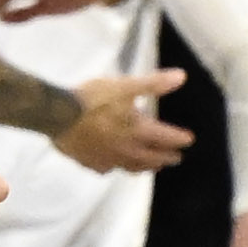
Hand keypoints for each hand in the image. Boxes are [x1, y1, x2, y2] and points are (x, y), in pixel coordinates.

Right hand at [53, 69, 194, 172]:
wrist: (58, 115)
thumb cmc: (93, 99)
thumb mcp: (125, 85)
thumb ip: (153, 84)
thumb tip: (182, 77)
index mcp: (139, 131)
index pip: (166, 137)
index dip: (179, 138)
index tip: (188, 139)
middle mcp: (128, 150)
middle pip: (153, 158)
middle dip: (167, 157)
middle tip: (176, 158)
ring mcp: (109, 159)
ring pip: (133, 167)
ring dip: (146, 167)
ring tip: (152, 166)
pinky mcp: (91, 163)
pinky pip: (107, 169)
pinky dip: (114, 167)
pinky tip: (111, 165)